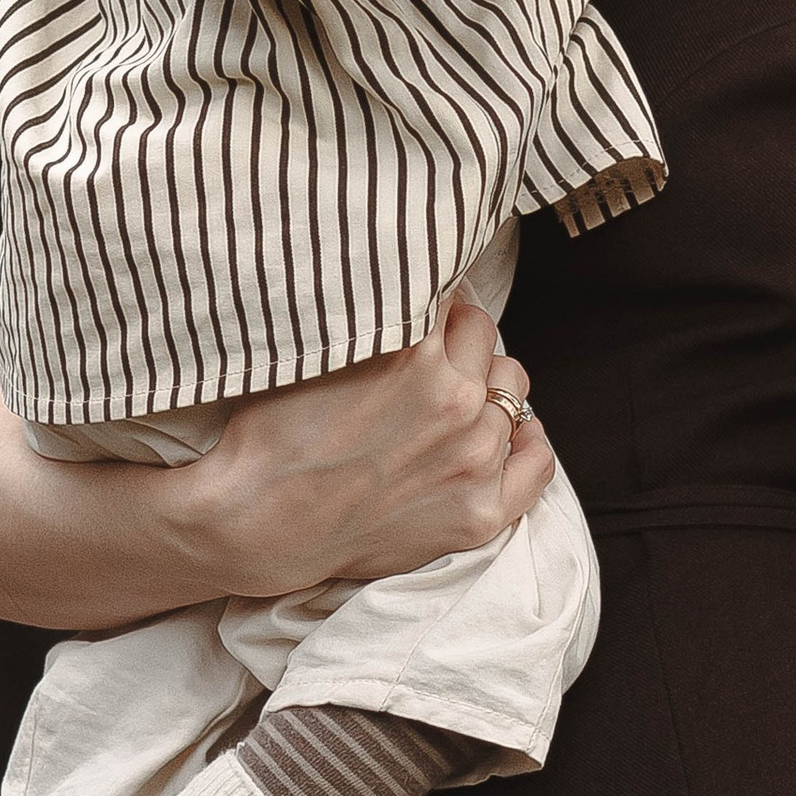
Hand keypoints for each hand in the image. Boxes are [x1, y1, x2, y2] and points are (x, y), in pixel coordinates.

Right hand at [200, 289, 551, 593]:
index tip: (419, 312)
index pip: (453, 298)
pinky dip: (529, 444)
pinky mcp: (480, 512)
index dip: (432, 303)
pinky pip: (537, 464)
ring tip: (448, 401)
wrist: (258, 522)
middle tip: (422, 359)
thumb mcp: (320, 344)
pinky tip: (515, 434)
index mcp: (415, 350)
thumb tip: (421, 273)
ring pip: (511, 391)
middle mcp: (455, 400)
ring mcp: (473, 460)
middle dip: (456, 341)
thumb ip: (379, 309)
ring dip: (484, 387)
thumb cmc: (275, 431)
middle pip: (484, 338)